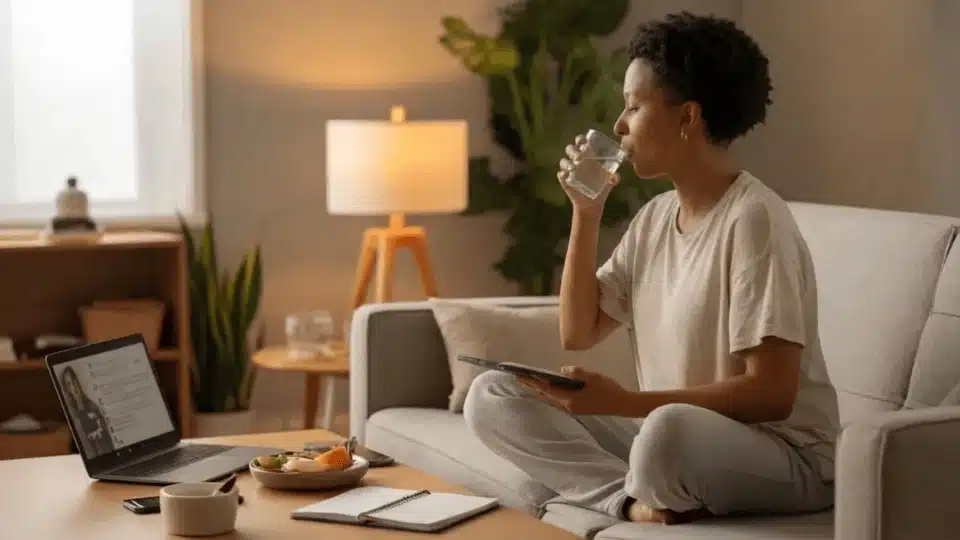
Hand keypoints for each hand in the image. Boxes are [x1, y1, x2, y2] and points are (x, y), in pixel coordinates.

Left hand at [517, 366, 632, 415]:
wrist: (622, 404)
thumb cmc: (608, 390)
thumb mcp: (592, 377)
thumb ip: (576, 373)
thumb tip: (562, 370)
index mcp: (570, 399)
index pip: (546, 389)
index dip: (533, 382)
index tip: (521, 376)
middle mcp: (568, 406)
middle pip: (545, 396)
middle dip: (532, 387)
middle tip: (519, 378)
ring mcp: (573, 408)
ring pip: (551, 399)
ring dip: (539, 391)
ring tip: (529, 382)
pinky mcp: (577, 407)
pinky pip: (558, 400)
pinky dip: (549, 393)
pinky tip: (548, 388)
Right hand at [557, 133, 620, 215]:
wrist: (593, 203)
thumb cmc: (602, 187)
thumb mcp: (610, 181)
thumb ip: (614, 177)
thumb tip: (615, 177)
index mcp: (587, 155)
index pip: (581, 142)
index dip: (581, 140)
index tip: (584, 143)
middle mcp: (576, 160)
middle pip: (570, 148)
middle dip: (573, 150)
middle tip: (580, 157)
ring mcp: (569, 170)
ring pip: (563, 161)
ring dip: (567, 162)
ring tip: (573, 168)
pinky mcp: (564, 180)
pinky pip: (560, 174)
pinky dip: (562, 174)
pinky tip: (566, 175)